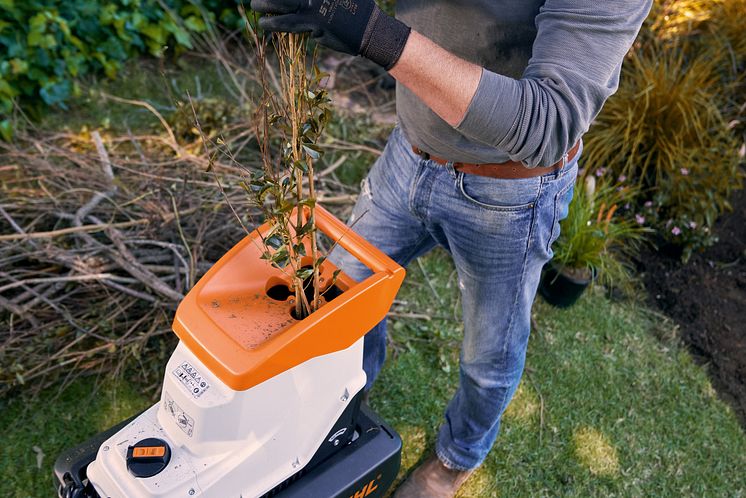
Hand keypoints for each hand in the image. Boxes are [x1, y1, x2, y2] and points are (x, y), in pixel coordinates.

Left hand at [250, 0, 410, 69]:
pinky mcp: (316, 27)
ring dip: (267, 9)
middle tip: (256, 0)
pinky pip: (293, 26)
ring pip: (284, 8)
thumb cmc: (358, 9)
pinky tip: (267, 25)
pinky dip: (278, 24)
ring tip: (256, 11)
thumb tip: (304, 1)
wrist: (371, 30)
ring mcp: (315, 10)